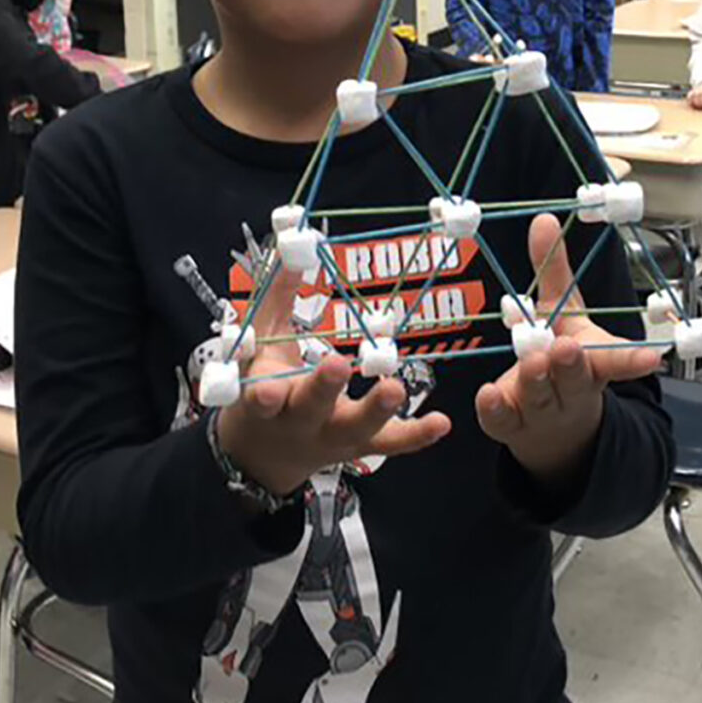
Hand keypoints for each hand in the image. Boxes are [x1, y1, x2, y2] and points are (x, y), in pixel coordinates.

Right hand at [216, 259, 450, 496]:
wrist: (267, 451)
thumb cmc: (265, 383)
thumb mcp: (259, 344)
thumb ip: (277, 298)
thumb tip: (292, 251)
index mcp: (266, 397)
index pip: (262, 398)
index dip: (265, 396)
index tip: (269, 391)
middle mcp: (300, 422)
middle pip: (311, 408)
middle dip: (323, 388)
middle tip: (337, 364)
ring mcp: (333, 437)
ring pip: (355, 429)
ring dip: (376, 411)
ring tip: (394, 389)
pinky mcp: (361, 447)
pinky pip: (391, 444)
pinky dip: (417, 435)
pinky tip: (442, 422)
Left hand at [475, 213, 661, 489]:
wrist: (554, 428)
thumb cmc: (562, 359)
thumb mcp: (563, 314)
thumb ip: (554, 270)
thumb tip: (543, 219)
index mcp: (594, 362)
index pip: (617, 360)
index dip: (634, 360)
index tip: (653, 358)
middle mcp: (572, 390)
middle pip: (575, 379)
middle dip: (571, 365)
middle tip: (566, 349)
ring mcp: (543, 412)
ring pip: (541, 398)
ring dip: (537, 381)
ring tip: (534, 363)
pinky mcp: (512, 426)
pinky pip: (503, 421)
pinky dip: (496, 409)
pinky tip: (488, 395)